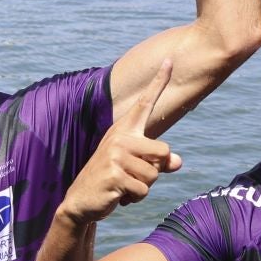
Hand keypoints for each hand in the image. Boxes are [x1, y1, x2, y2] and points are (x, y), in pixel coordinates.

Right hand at [58, 61, 183, 224]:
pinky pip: (143, 190)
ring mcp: (114, 155)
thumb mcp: (136, 168)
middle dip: (155, 171)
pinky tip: (118, 195)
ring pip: (154, 175)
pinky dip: (135, 198)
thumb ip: (158, 162)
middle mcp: (119, 137)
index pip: (146, 102)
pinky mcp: (113, 174)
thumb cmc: (113, 180)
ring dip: (143, 187)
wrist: (82, 200)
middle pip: (164, 152)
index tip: (169, 60)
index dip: (159, 81)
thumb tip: (177, 161)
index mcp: (125, 130)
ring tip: (123, 186)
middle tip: (133, 176)